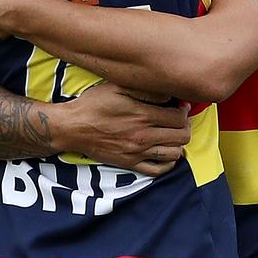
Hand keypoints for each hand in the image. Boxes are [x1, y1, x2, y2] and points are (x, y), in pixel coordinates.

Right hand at [58, 82, 191, 176]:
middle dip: (185, 126)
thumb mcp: (118, 86)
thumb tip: (169, 95)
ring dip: (178, 143)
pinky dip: (168, 162)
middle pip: (182, 136)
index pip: (179, 117)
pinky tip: (165, 152)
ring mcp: (138, 152)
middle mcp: (143, 136)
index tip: (180, 106)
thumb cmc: (94, 104)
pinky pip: (159, 170)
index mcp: (142, 115)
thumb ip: (146, 90)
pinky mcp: (130, 164)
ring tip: (172, 135)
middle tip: (179, 120)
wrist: (73, 127)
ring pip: (175, 154)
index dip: (184, 110)